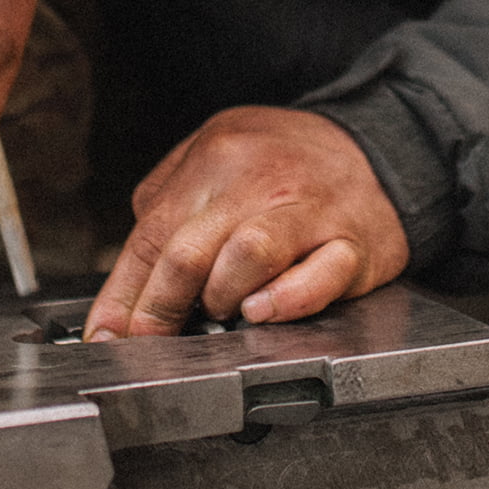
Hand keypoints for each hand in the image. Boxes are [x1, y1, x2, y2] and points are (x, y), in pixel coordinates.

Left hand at [84, 108, 409, 336]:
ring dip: (220, 297)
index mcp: (217, 157)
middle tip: (149, 342)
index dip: (123, 294)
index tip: (107, 335)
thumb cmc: (289, 162)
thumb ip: (170, 203)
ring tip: (222, 311)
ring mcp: (310, 210)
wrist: (381, 146)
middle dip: (158, 310)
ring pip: (247, 255)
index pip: (153, 233)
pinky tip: (265, 310)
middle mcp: (260, 180)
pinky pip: (319, 275)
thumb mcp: (218, 153)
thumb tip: (127, 282)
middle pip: (188, 251)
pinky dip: (287, 300)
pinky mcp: (354, 242)